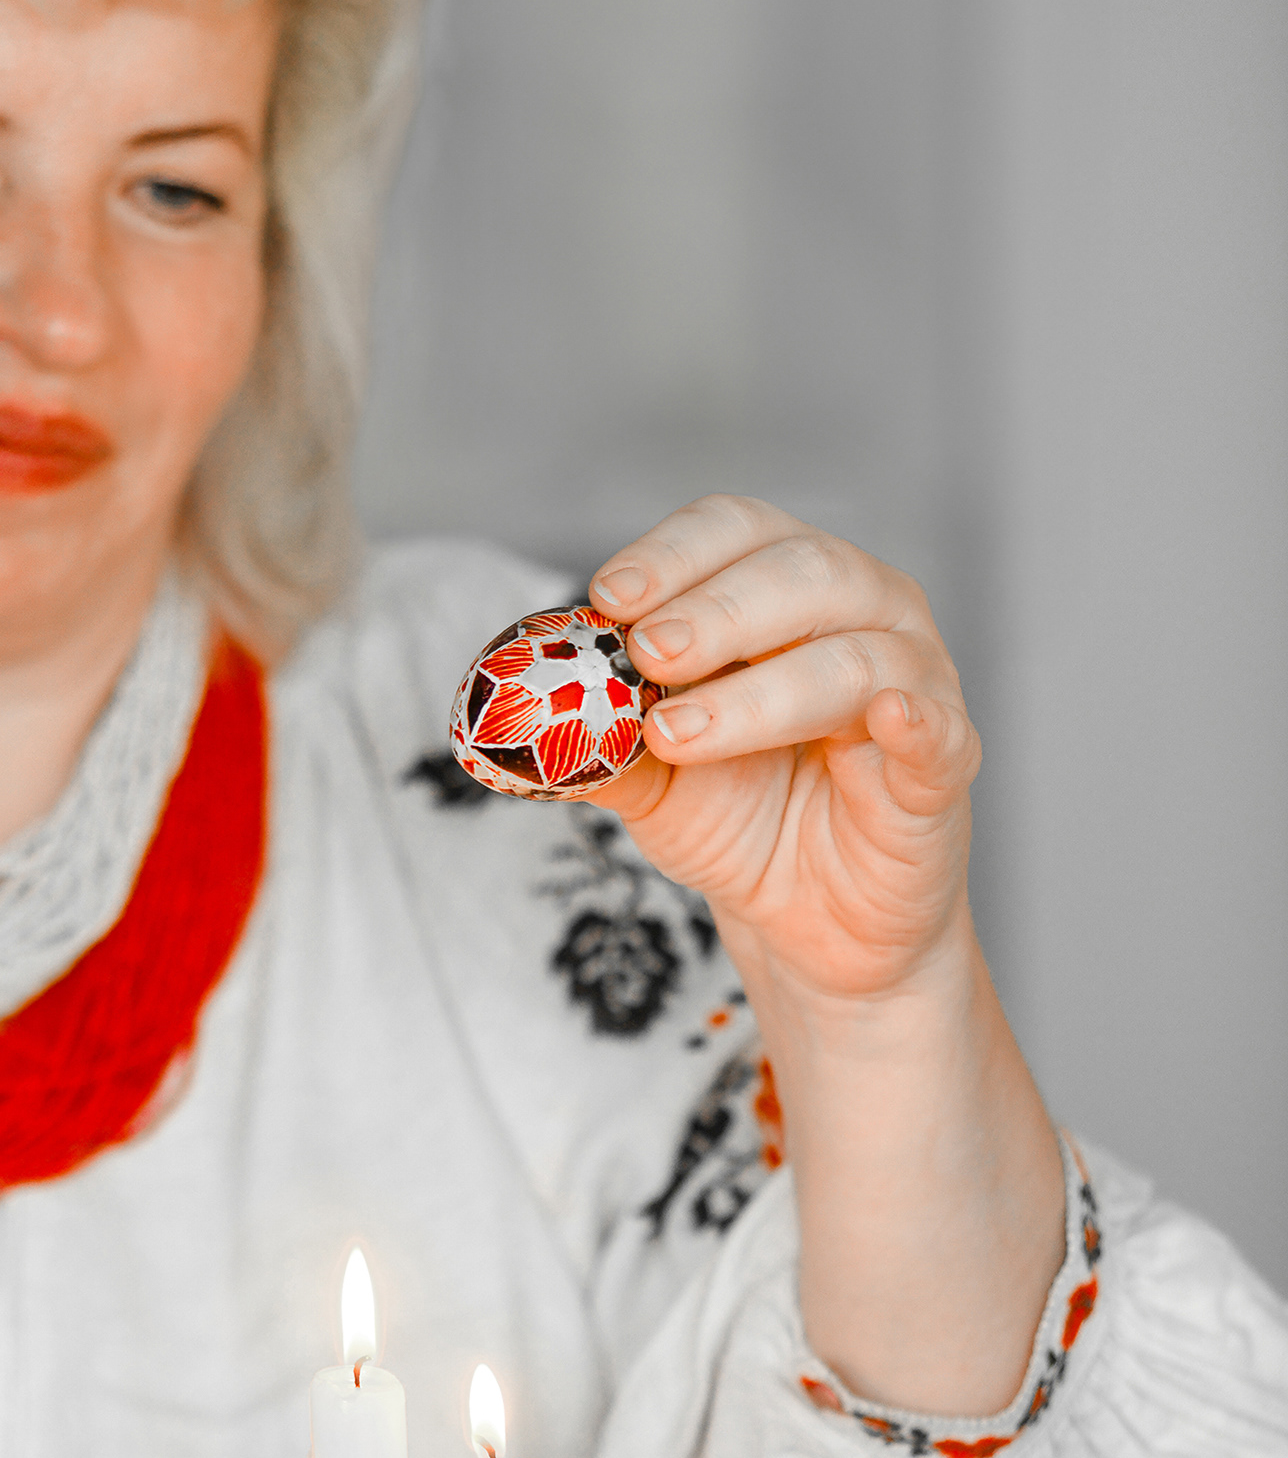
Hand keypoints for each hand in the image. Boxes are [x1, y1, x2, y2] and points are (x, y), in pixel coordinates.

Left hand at [588, 495, 978, 1003]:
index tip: (608, 596)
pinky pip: (937, 731)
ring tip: (678, 734)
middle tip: (644, 654)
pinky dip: (913, 717)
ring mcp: (914, 684)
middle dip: (713, 611)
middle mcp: (862, 613)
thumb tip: (511, 714)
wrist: (807, 925)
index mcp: (788, 589)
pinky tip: (885, 717)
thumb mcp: (648, 777)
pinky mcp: (945, 766)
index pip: (736, 531)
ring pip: (851, 655)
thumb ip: (594, 736)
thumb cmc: (739, 819)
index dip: (673, 554)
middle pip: (800, 571)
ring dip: (759, 691)